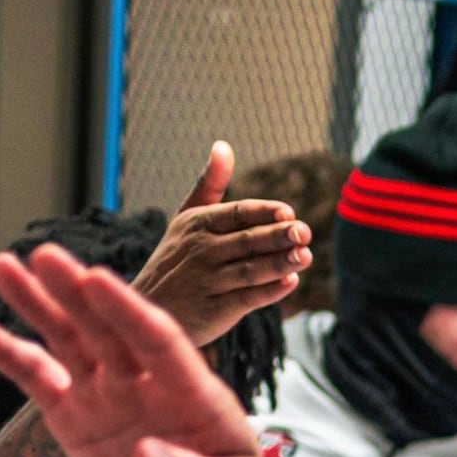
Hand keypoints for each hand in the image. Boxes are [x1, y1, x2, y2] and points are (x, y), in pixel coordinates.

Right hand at [0, 244, 272, 456]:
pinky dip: (4, 352)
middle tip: (45, 257)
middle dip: (76, 294)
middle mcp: (143, 380)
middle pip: (107, 329)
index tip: (98, 278)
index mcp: (190, 389)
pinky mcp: (75, 413)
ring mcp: (105, 392)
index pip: (158, 339)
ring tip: (2, 266)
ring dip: (36, 305)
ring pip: (67, 340)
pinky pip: (35, 377)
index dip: (128, 309)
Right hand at [132, 142, 310, 347]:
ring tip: (305, 256)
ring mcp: (209, 281)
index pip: (236, 214)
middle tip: (305, 232)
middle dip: (278, 236)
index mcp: (198, 224)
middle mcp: (202, 250)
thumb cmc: (177, 258)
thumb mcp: (186, 217)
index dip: (264, 212)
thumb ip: (209, 185)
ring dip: (280, 263)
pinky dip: (270, 291)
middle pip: (247, 241)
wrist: (151, 308)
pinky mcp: (215, 310)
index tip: (289, 211)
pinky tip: (291, 283)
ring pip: (250, 270)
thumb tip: (223, 146)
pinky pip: (247, 298)